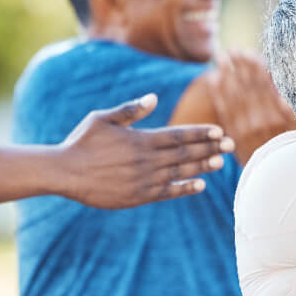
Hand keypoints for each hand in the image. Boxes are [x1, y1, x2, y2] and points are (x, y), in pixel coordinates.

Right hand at [57, 95, 235, 207]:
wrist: (65, 173)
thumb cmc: (82, 142)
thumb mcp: (103, 118)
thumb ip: (130, 110)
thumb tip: (153, 98)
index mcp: (140, 139)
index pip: (178, 135)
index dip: (200, 133)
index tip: (219, 131)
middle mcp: (146, 160)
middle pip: (185, 153)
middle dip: (209, 148)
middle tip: (231, 144)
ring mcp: (143, 180)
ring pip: (180, 172)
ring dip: (202, 167)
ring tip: (220, 162)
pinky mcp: (138, 196)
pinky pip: (167, 192)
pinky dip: (184, 188)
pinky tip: (200, 184)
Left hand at [201, 50, 295, 159]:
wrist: (283, 180)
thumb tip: (294, 93)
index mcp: (282, 115)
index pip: (265, 84)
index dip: (254, 66)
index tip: (247, 51)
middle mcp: (263, 120)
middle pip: (248, 86)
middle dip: (239, 66)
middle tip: (232, 49)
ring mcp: (247, 129)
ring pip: (234, 95)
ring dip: (227, 75)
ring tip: (222, 58)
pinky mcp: (236, 136)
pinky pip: (224, 110)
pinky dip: (218, 93)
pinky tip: (214, 79)